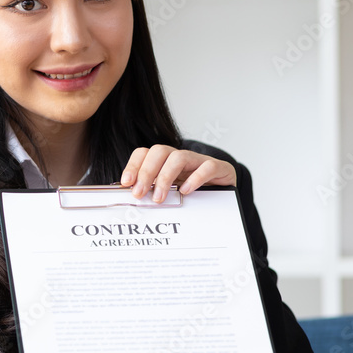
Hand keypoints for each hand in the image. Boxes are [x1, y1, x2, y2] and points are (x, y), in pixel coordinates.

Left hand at [120, 145, 236, 201]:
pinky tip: (186, 191)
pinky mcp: (219, 168)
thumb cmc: (195, 196)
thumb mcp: (171, 195)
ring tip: (160, 198)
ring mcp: (199, 161)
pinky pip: (207, 167)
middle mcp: (180, 158)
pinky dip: (195, 178)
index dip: (133, 165)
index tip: (126, 183)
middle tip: (139, 193)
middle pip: (159, 151)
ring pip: (179, 157)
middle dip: (146, 172)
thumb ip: (153, 194)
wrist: (226, 197)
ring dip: (165, 177)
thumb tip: (131, 201)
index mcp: (165, 162)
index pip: (145, 153)